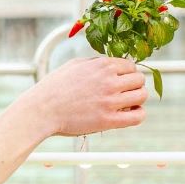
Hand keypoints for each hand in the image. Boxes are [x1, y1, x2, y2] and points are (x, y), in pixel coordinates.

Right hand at [25, 56, 146, 136]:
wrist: (42, 109)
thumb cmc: (54, 87)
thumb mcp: (74, 65)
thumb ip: (95, 63)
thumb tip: (111, 65)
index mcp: (102, 66)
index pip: (131, 66)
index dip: (127, 74)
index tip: (121, 82)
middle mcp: (109, 81)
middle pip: (139, 79)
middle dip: (133, 86)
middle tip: (124, 93)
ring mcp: (110, 101)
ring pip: (142, 96)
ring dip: (137, 99)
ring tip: (127, 104)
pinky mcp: (108, 120)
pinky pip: (138, 116)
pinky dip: (138, 114)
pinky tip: (129, 114)